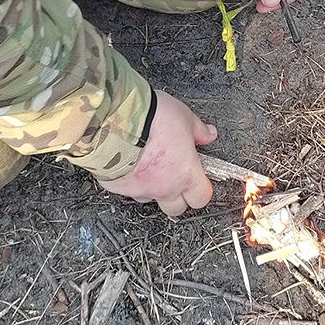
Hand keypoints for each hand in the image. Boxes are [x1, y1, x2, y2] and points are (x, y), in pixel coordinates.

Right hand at [98, 90, 215, 216]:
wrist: (116, 120)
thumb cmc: (151, 119)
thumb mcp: (184, 116)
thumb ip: (198, 130)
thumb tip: (208, 134)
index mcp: (185, 174)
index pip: (201, 198)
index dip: (201, 190)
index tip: (199, 178)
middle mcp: (164, 187)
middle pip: (177, 208)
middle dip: (178, 196)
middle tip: (176, 175)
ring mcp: (140, 190)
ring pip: (151, 200)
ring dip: (154, 188)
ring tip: (151, 167)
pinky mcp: (118, 188)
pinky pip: (129, 191)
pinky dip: (132, 181)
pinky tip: (131, 163)